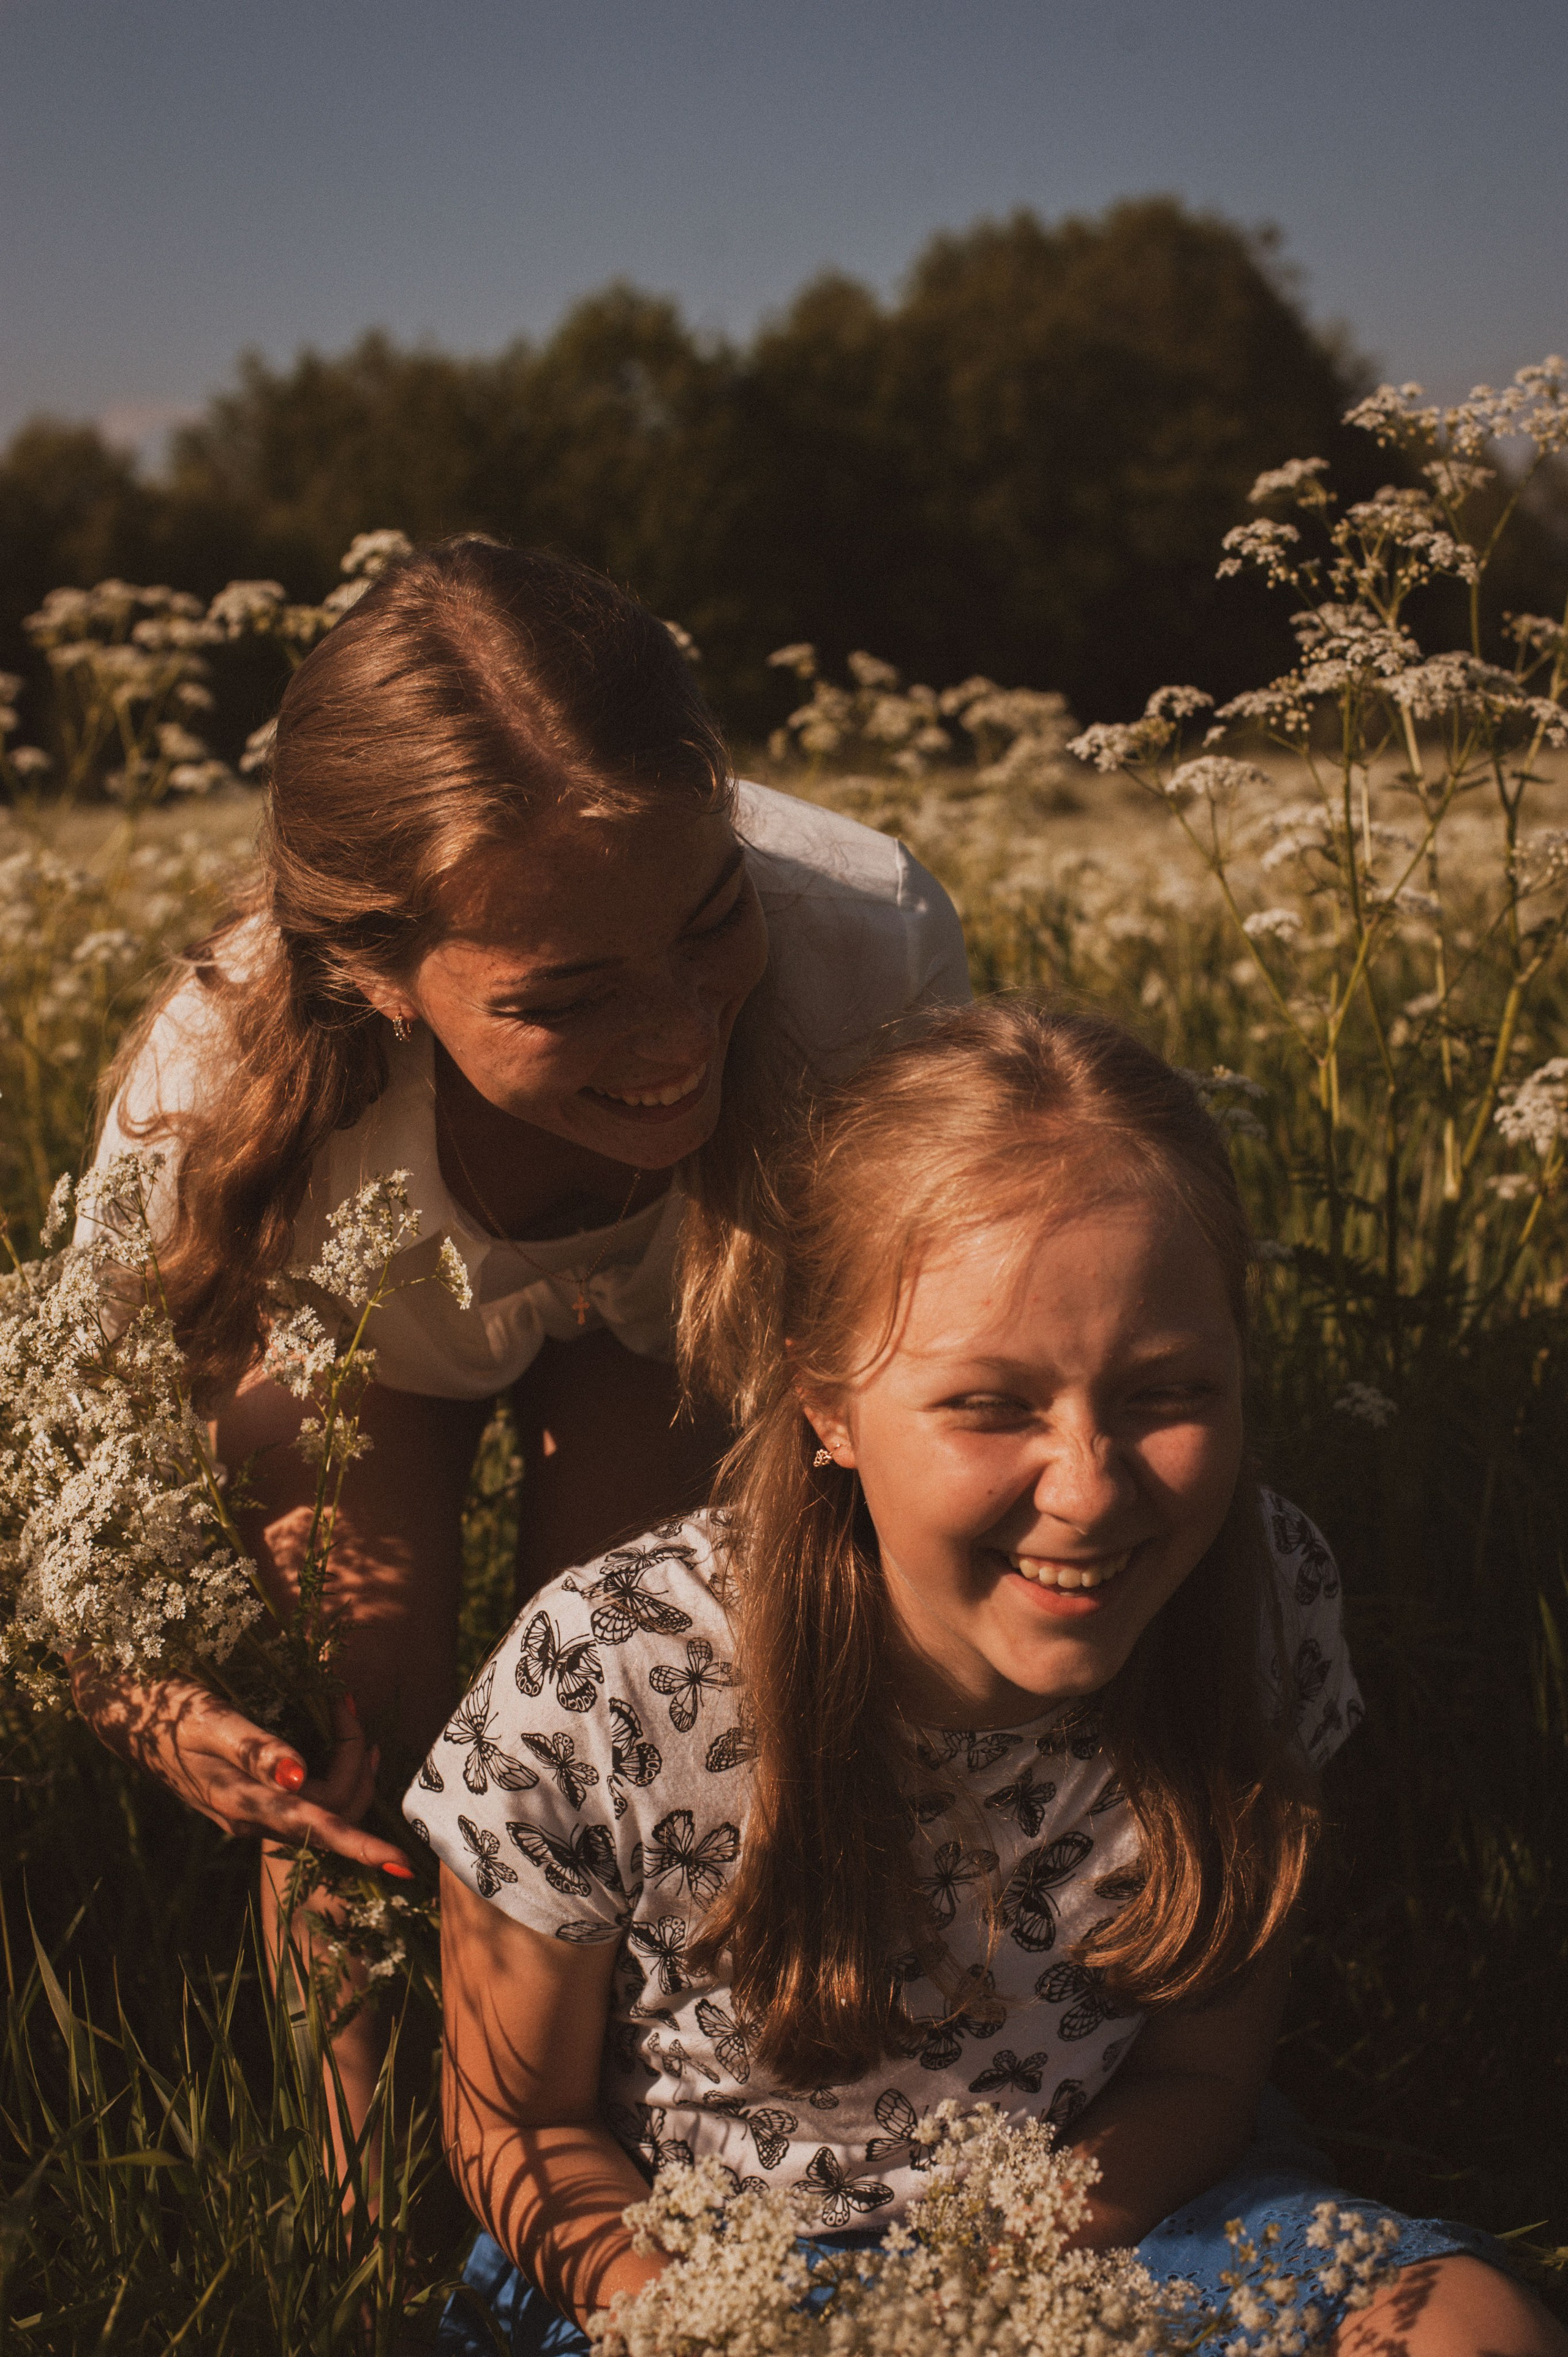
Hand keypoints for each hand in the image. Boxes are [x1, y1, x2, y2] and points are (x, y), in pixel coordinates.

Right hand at [71, 1662, 412, 1874]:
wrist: (121, 1715)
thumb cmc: (166, 1708)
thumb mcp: (209, 1719)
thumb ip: (255, 1748)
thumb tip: (300, 1774)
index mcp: (243, 1802)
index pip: (319, 1828)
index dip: (364, 1847)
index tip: (404, 1863)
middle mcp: (250, 1817)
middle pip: (330, 1812)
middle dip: (357, 1765)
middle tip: (346, 1703)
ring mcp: (248, 1811)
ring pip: (321, 1807)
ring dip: (348, 1766)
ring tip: (347, 1712)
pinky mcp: (247, 1798)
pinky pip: (305, 1797)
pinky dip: (331, 1767)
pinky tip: (335, 1736)